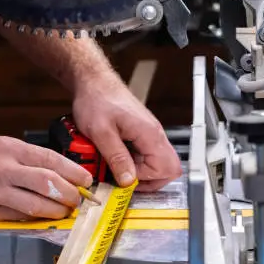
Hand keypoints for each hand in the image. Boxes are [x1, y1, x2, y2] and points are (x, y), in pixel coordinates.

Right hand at [0, 137, 92, 219]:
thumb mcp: (1, 147)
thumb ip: (29, 160)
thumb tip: (63, 177)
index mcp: (8, 147)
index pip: (50, 159)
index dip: (73, 172)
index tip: (86, 181)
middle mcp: (1, 167)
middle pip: (48, 183)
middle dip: (69, 194)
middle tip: (77, 200)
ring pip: (36, 204)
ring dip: (56, 211)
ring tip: (64, 211)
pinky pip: (19, 216)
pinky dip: (35, 218)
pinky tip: (42, 216)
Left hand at [72, 74, 181, 190]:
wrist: (93, 82)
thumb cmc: (96, 100)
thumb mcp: (101, 132)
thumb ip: (116, 157)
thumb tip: (128, 181)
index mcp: (149, 134)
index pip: (165, 169)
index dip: (144, 178)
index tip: (123, 177)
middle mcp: (155, 134)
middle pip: (169, 169)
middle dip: (149, 181)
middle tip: (127, 181)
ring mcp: (150, 134)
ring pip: (158, 164)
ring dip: (140, 172)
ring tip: (119, 170)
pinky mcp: (142, 134)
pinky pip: (147, 156)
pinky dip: (135, 163)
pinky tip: (117, 160)